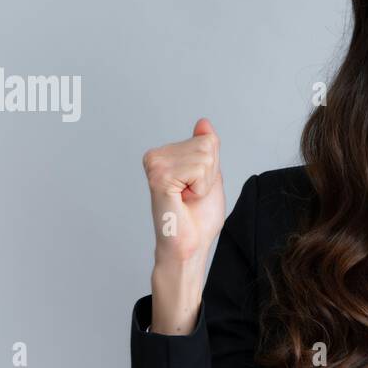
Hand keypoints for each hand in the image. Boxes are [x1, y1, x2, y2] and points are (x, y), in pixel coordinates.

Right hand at [141, 117, 226, 267]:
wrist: (190, 245)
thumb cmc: (198, 218)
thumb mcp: (210, 176)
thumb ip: (207, 149)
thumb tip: (203, 123)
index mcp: (165, 155)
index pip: (207, 140)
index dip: (212, 169)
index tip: (197, 188)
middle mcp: (155, 156)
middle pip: (206, 145)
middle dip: (209, 175)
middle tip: (193, 195)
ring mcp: (155, 165)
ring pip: (205, 156)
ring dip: (204, 183)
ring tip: (188, 199)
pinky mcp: (159, 177)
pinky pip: (199, 168)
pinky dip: (200, 188)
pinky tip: (184, 200)